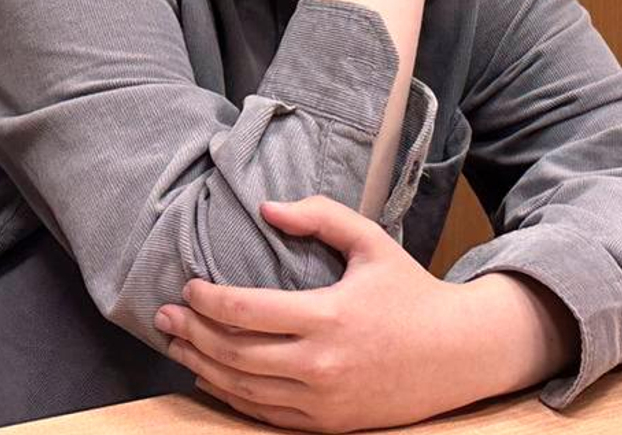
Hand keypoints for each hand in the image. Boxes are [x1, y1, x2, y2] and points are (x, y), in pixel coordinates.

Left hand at [153, 197, 500, 431]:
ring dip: (201, 367)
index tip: (188, 286)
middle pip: (235, 354)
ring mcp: (323, 401)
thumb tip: (267, 208)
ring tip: (176, 345)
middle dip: (192, 333)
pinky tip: (210, 377)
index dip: (208, 300)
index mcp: (329, 316)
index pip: (247, 311)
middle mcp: (321, 364)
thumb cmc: (411, 292)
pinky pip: (265, 414)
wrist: (458, 354)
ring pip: (242, 389)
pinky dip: (230, 396)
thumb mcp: (370, 242)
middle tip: (164, 316)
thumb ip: (319, 215)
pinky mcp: (327, 424)